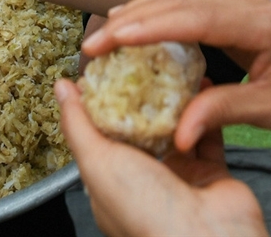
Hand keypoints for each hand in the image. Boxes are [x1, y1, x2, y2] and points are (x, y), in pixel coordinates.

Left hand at [55, 78, 266, 236]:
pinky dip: (206, 110)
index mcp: (109, 184)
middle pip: (139, 128)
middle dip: (140, 95)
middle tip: (141, 57)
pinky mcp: (210, 172)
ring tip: (172, 66)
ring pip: (174, 127)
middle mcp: (143, 181)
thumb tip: (60, 88)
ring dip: (174, 99)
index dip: (101, 100)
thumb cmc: (145, 212)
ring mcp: (178, 177)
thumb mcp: (98, 163)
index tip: (105, 65)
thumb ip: (79, 125)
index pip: (100, 133)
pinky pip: (207, 133)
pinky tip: (204, 84)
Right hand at [83, 0, 270, 151]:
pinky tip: (131, 24)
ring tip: (101, 35)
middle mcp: (246, 3)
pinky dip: (154, 11)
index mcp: (258, 24)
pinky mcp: (231, 6)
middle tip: (92, 45)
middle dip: (131, 19)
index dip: (148, 25)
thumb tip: (177, 133)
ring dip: (138, 11)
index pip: (193, 16)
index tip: (110, 39)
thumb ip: (223, 112)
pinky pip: (186, 2)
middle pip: (178, 0)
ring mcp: (239, 0)